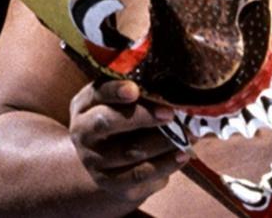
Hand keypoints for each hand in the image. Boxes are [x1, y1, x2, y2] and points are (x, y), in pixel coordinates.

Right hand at [68, 79, 188, 206]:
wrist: (108, 160)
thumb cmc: (122, 119)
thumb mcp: (120, 101)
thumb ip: (139, 92)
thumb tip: (172, 89)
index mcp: (85, 105)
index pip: (96, 93)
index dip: (114, 91)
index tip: (134, 89)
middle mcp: (83, 133)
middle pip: (106, 123)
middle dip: (141, 116)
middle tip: (169, 114)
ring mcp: (95, 161)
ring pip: (128, 151)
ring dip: (162, 142)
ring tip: (188, 134)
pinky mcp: (111, 182)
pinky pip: (139, 175)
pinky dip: (164, 164)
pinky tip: (182, 154)